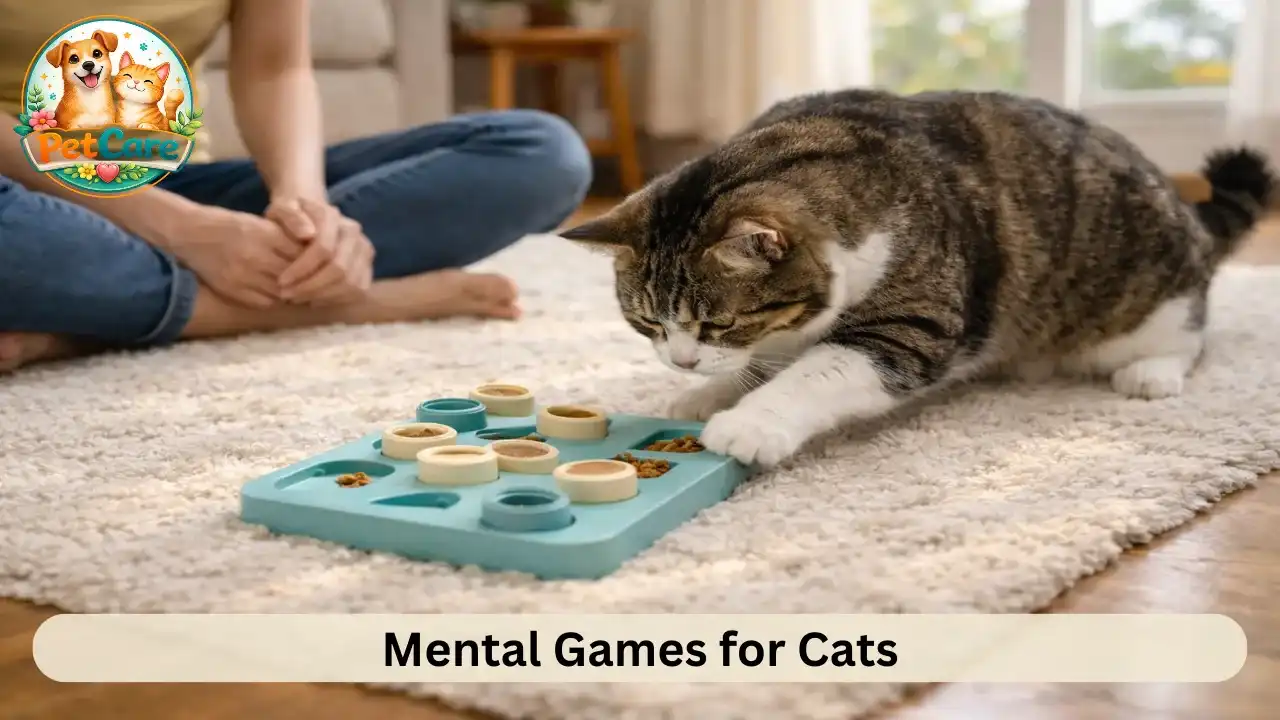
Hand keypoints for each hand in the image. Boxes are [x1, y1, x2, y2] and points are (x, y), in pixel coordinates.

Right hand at [171, 205, 303, 307]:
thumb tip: (314, 253)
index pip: (300, 254)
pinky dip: (275, 299)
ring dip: (293, 291)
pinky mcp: (232, 291)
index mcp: (262, 234)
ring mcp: (242, 276)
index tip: (318, 263)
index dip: (312, 261)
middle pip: (294, 274)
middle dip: (306, 278)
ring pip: (282, 291)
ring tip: (299, 287)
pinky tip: (278, 293)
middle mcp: (253, 256)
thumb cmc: (230, 226)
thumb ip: (286, 237)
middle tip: (314, 280)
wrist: (189, 234)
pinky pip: (265, 302)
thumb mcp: (260, 223)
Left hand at [267, 197, 373, 305]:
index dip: (302, 269)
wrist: (308, 217)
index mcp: (333, 216)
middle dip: (312, 287)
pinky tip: (315, 299)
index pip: (324, 248)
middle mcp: (353, 231)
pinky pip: (358, 291)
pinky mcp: (367, 266)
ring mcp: (364, 249)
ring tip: (299, 298)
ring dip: (323, 296)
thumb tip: (307, 235)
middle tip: (288, 295)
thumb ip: (290, 217)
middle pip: (340, 269)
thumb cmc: (289, 217)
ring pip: (351, 283)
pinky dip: (336, 299)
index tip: (281, 282)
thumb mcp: (281, 210)